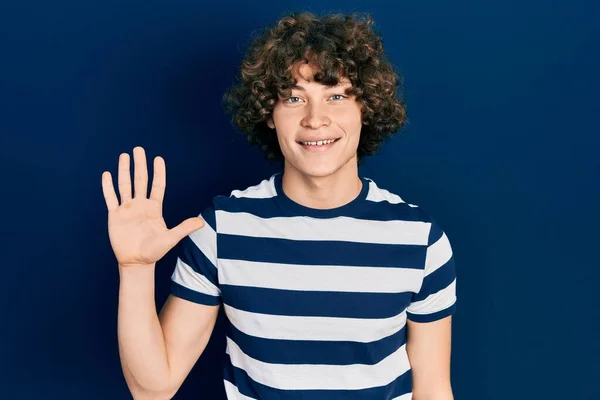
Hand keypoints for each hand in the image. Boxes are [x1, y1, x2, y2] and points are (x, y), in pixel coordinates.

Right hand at [101, 146, 204, 267]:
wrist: (136, 262)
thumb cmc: (154, 251)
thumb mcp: (171, 239)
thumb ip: (184, 228)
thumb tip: (202, 222)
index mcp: (154, 208)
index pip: (157, 186)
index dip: (158, 172)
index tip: (158, 159)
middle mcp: (141, 205)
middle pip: (140, 180)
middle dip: (140, 165)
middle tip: (139, 149)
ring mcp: (127, 209)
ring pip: (124, 185)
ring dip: (124, 171)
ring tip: (124, 156)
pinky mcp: (115, 215)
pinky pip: (111, 198)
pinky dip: (108, 187)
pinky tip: (107, 174)